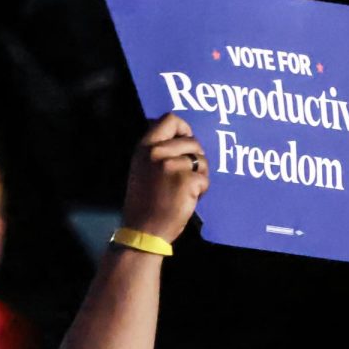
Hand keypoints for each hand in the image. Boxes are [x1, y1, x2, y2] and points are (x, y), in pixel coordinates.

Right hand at [122, 113, 208, 242]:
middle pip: (192, 141)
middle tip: (186, 175)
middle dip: (195, 158)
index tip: (186, 141)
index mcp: (144, 147)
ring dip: (199, 174)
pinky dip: (202, 189)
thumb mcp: (143, 167)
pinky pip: (204, 178)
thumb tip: (182, 134)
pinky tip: (188, 198)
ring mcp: (172, 166)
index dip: (184, 128)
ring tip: (185, 188)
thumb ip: (158, 149)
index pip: (170, 119)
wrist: (144, 230)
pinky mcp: (187, 180)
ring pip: (201, 160)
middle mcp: (157, 152)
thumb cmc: (146, 201)